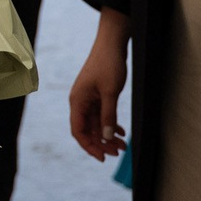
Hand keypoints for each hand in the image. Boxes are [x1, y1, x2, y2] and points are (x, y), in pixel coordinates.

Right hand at [68, 10, 130, 161]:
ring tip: (123, 145)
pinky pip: (102, 115)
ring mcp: (89, 99)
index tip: (103, 157)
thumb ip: (108, 115)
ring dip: (108, 135)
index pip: (79, 131)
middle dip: (102, 143)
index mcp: (77, 102)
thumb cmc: (108, 64)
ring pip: (97, 124)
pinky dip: (110, 124)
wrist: (112, 43)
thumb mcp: (110, 92)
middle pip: (89, 130)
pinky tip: (121, 131)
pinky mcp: (98, 95)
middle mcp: (80, 102)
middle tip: (119, 152)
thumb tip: (106, 137)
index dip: (89, 146)